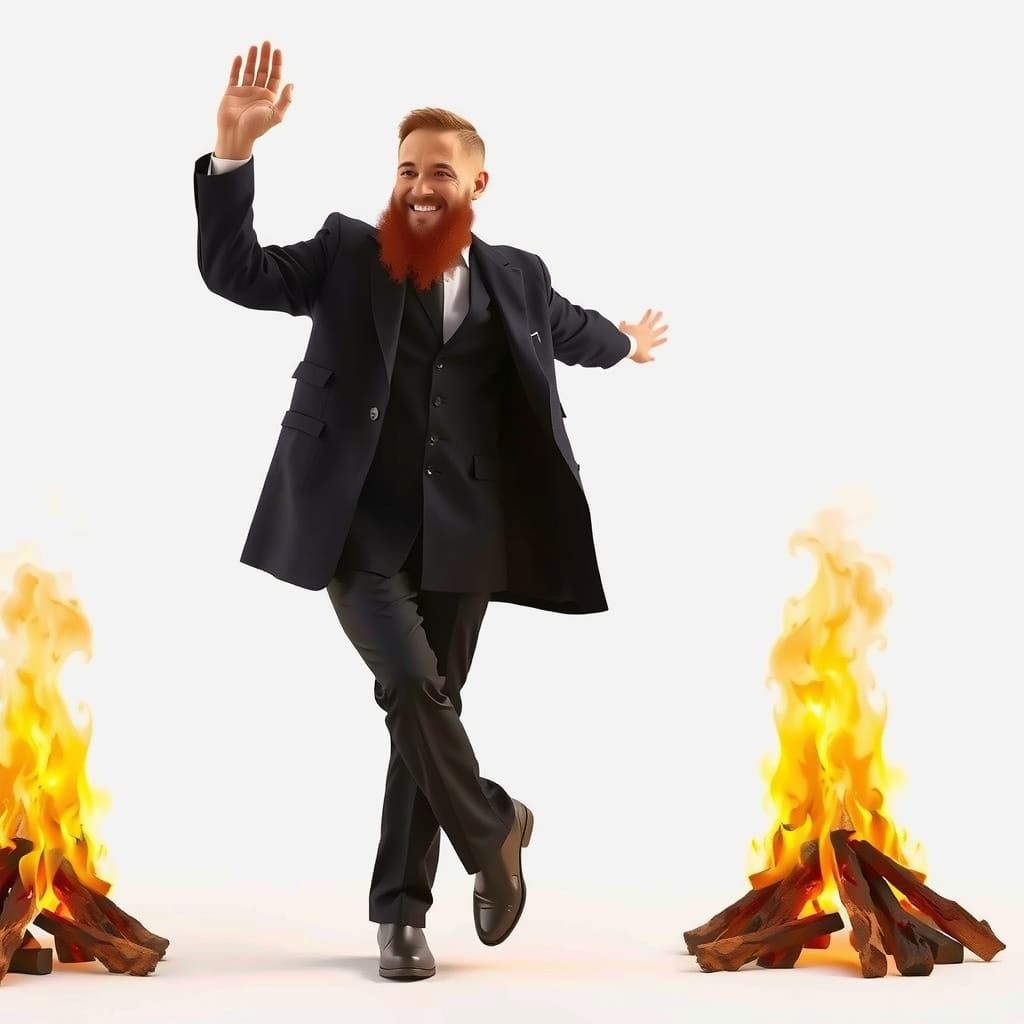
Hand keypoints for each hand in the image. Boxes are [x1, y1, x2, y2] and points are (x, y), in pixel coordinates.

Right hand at [214, 40, 294, 158]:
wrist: (236, 134)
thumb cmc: (256, 127)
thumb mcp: (275, 115)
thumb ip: (285, 100)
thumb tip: (292, 84)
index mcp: (269, 98)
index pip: (275, 77)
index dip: (277, 64)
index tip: (277, 51)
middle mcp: (258, 93)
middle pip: (263, 71)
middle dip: (265, 57)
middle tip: (267, 43)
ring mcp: (244, 92)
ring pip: (249, 71)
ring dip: (252, 59)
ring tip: (255, 46)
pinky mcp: (231, 93)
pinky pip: (234, 76)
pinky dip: (237, 67)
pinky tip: (240, 57)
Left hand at [619, 309, 668, 362]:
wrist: (630, 346)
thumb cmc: (635, 353)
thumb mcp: (642, 359)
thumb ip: (648, 359)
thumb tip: (655, 358)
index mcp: (650, 344)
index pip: (657, 342)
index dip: (662, 341)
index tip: (666, 338)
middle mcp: (650, 336)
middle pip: (658, 331)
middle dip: (662, 328)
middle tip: (667, 325)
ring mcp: (646, 330)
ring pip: (654, 323)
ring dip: (657, 318)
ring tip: (660, 313)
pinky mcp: (641, 326)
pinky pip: (645, 318)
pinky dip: (647, 314)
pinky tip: (650, 309)